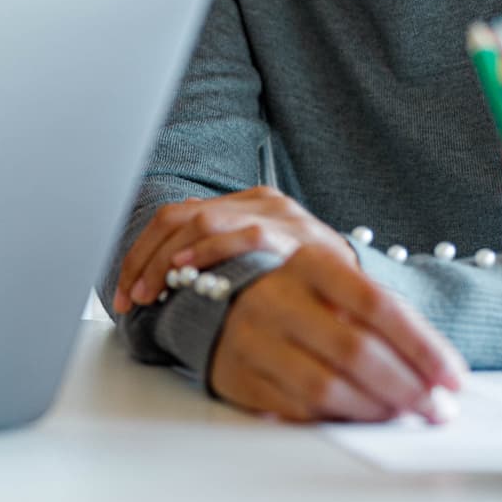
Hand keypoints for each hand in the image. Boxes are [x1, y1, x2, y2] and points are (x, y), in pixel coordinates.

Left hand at [113, 187, 355, 313]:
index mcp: (244, 206)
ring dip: (169, 260)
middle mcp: (258, 203)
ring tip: (151, 292)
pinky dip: (211, 252)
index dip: (141, 254)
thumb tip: (164, 272)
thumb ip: (222, 259)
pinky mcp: (298, 236)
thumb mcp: (261, 267)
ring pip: (202, 221)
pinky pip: (245, 236)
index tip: (125, 293)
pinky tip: (190, 273)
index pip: (175, 217)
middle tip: (130, 298)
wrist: (376, 295)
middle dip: (145, 259)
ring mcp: (279, 216)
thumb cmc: (310, 286)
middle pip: (179, 217)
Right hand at [208, 244, 467, 421]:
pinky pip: (298, 409)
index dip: (422, 345)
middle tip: (436, 408)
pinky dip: (338, 420)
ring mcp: (249, 337)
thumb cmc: (297, 300)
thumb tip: (440, 373)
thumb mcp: (337, 289)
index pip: (377, 304)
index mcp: (307, 263)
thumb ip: (386, 318)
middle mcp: (273, 295)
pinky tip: (361, 418)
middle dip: (407, 387)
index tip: (453, 377)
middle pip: (355, 350)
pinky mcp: (236, 375)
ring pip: (327, 386)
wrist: (215, 305)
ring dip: (376, 410)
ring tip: (403, 416)